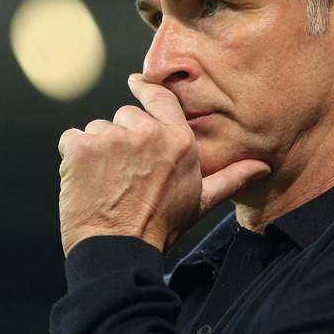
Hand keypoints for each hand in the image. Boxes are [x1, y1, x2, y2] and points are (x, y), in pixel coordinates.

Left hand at [57, 73, 270, 256]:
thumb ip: (231, 178)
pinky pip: (71, 138)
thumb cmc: (161, 227)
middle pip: (125, 116)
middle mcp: (146, 132)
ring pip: (98, 129)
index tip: (135, 83)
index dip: (145, 90)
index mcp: (178, 140)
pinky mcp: (81, 146)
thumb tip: (262, 166)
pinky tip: (85, 182)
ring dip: (98, 151)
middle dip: (122, 139)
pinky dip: (73, 157)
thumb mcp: (201, 201)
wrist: (119, 251)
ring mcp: (111, 137)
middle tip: (125, 174)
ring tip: (106, 183)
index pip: (160, 98)